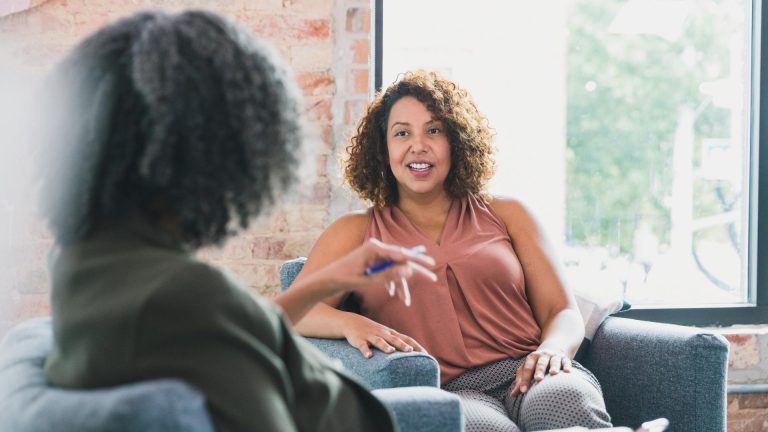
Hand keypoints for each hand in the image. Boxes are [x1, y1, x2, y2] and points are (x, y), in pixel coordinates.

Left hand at [318, 238, 436, 296]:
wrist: (327, 280)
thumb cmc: (345, 279)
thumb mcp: (368, 280)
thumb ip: (389, 275)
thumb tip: (409, 270)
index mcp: (374, 247)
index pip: (401, 253)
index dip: (417, 259)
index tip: (430, 264)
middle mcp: (376, 247)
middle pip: (401, 259)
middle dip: (415, 272)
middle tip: (432, 278)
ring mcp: (374, 254)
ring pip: (395, 268)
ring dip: (400, 284)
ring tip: (405, 301)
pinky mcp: (372, 260)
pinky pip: (387, 270)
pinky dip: (391, 282)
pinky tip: (393, 294)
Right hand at [341, 312, 425, 357]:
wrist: (351, 322)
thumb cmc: (372, 330)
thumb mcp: (385, 334)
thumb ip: (397, 341)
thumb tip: (413, 351)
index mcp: (390, 333)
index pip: (406, 338)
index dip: (415, 345)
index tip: (425, 353)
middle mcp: (382, 333)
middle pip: (394, 339)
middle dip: (402, 345)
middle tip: (411, 351)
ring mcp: (370, 336)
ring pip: (379, 341)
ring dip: (385, 346)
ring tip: (391, 351)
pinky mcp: (359, 339)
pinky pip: (362, 345)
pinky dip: (365, 350)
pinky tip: (369, 356)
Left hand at [510, 346, 571, 395]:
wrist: (553, 348)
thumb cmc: (537, 363)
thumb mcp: (527, 368)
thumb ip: (520, 380)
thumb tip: (512, 395)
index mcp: (532, 358)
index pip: (527, 368)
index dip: (525, 379)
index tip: (523, 391)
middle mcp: (543, 356)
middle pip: (541, 363)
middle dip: (539, 370)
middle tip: (538, 379)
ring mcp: (554, 356)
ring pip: (554, 361)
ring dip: (554, 366)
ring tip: (553, 373)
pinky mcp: (564, 359)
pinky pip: (566, 361)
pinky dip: (567, 366)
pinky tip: (567, 372)